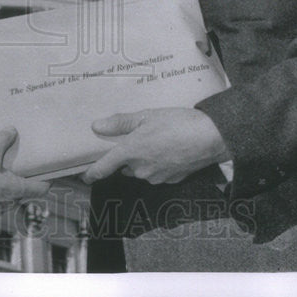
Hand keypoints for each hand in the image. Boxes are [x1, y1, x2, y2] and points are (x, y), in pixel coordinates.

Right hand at [0, 127, 49, 220]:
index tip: (47, 170)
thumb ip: (0, 142)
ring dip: (8, 184)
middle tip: (22, 164)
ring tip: (2, 170)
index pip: (42, 188)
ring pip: (10, 195)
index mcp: (16, 189)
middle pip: (25, 190)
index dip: (47, 179)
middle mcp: (11, 202)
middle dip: (24, 178)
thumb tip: (11, 130)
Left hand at [82, 107, 229, 184]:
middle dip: (130, 155)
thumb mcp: (146, 116)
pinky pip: (158, 173)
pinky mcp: (171, 180)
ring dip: (145, 159)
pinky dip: (160, 163)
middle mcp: (141, 169)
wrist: (210, 137)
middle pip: (126, 166)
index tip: (86, 177)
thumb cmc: (177, 123)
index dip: (93, 173)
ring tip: (159, 140)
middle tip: (141, 138)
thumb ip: (120, 122)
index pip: (104, 167)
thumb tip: (97, 126)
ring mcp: (157, 177)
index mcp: (130, 152)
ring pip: (142, 170)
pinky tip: (170, 149)